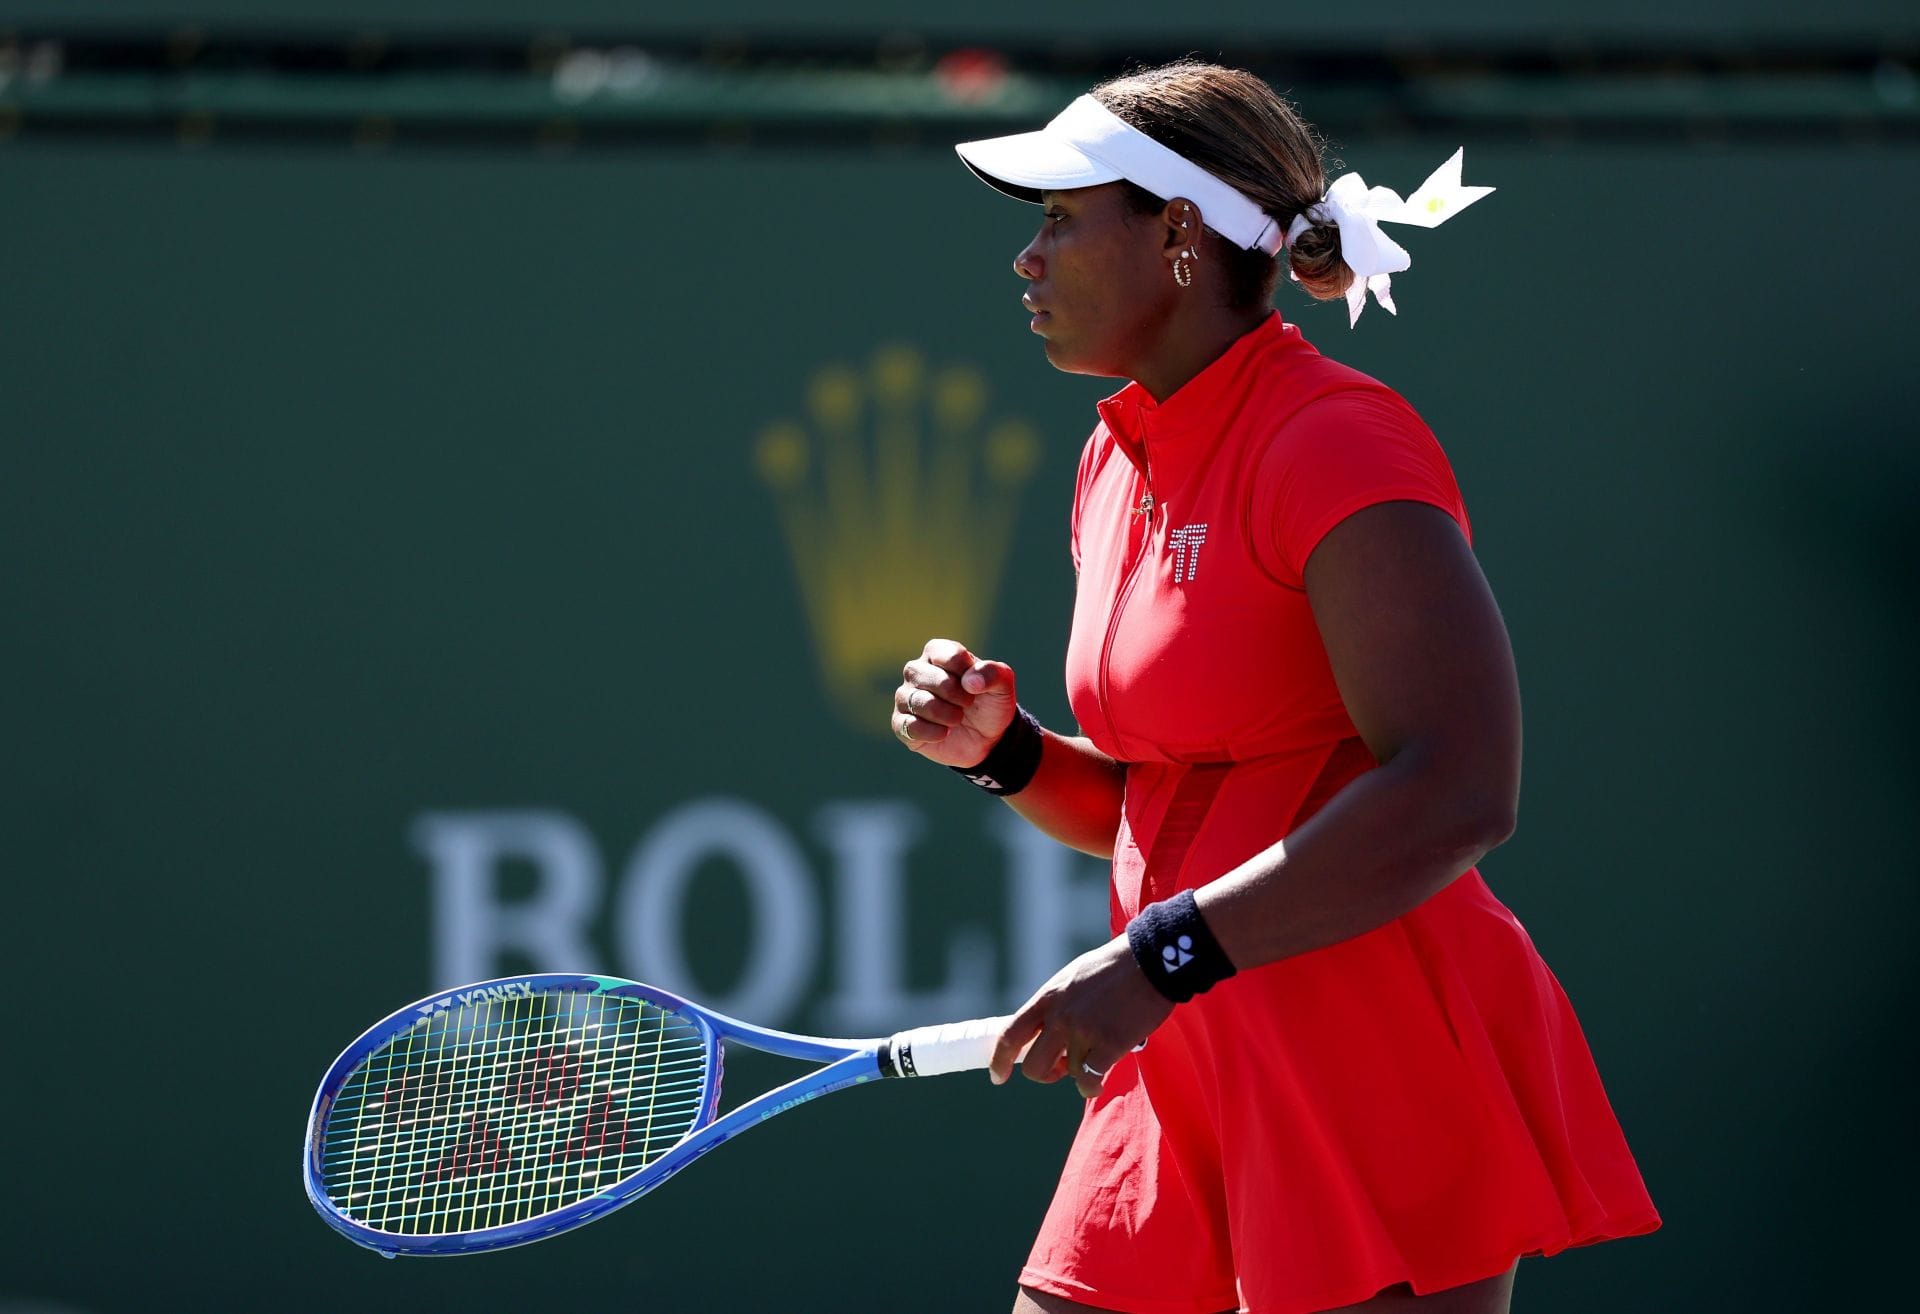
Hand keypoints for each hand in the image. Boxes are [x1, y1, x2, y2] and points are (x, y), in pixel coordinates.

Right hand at [891, 638, 1017, 768]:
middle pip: (927, 677)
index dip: (966, 673)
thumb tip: (969, 681)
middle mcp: (916, 671)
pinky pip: (908, 726)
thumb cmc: (989, 703)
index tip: (976, 686)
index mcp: (937, 653)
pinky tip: (944, 733)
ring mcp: (906, 697)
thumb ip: (993, 673)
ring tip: (957, 719)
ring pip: (916, 701)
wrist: (986, 739)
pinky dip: (932, 732)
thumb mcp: (1003, 685)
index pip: (946, 654)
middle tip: (968, 703)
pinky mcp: (902, 724)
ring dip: (945, 714)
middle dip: (954, 694)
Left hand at [990, 936, 1172, 1099]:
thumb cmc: (1113, 969)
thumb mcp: (1072, 978)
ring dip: (1080, 1070)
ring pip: (1068, 1072)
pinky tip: (1100, 1077)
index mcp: (1048, 997)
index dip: (1000, 1059)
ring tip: (1097, 1050)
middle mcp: (1060, 1016)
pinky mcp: (1108, 1045)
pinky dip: (1092, 1085)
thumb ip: (1055, 1005)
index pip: (1011, 1033)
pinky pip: (1089, 1080)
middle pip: (1034, 1065)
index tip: (998, 1077)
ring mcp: (1083, 1031)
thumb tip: (1042, 1032)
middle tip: (1059, 1069)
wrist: (1150, 961)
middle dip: (1045, 1074)